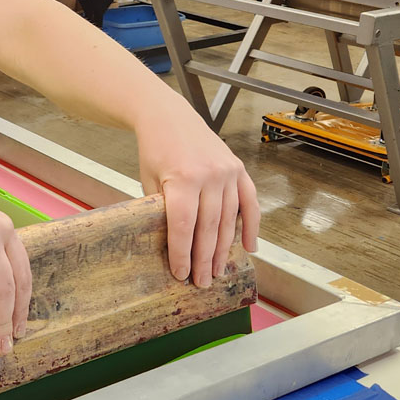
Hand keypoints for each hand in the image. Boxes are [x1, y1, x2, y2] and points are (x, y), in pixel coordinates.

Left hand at [135, 97, 258, 286]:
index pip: (184, 225)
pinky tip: (248, 247)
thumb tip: (171, 245)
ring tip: (217, 271)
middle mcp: (209, 176)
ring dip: (223, 249)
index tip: (180, 274)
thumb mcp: (149, 180)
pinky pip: (249, 203)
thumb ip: (162, 210)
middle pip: (209, 227)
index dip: (182, 253)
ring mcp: (227, 172)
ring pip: (229, 219)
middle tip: (202, 282)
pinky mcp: (238, 169)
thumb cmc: (154, 150)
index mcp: (183, 179)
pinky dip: (251, 226)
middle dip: (203, 258)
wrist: (169, 117)